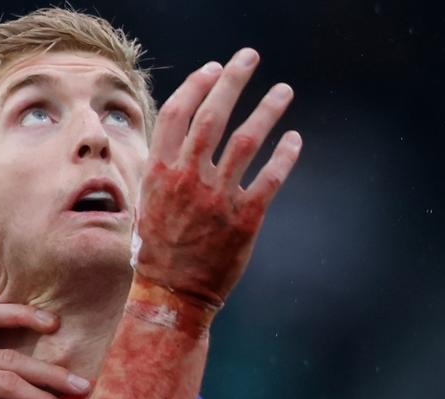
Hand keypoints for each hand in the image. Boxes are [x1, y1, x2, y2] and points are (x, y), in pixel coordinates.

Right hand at [136, 48, 300, 309]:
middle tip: (248, 57)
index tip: (213, 68)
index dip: (196, 86)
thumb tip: (181, 137)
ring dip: (267, 110)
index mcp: (160, 172)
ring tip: (283, 91)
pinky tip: (294, 139)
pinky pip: (271, 178)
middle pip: (213, 116)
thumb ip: (164, 168)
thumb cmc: (158, 249)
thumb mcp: (149, 202)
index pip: (177, 114)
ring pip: (246, 140)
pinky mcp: (245, 218)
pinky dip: (285, 156)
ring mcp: (217, 198)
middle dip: (232, 80)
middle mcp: (188, 179)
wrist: (172, 295)